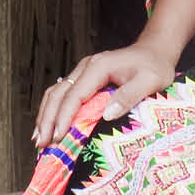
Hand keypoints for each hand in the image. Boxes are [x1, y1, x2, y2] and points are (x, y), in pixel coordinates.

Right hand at [31, 42, 175, 148]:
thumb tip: (107, 114)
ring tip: (38, 139)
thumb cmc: (155, 67)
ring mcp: (82, 72)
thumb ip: (130, 96)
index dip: (64, 116)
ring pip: (56, 93)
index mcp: (99, 67)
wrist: (154, 51)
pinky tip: (48, 127)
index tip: (57, 137)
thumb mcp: (151, 81)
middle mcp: (86, 67)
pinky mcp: (84, 79)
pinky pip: (63, 94)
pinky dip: (52, 111)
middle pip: (58, 94)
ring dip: (45, 116)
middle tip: (41, 144)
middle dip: (47, 119)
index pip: (75, 94)